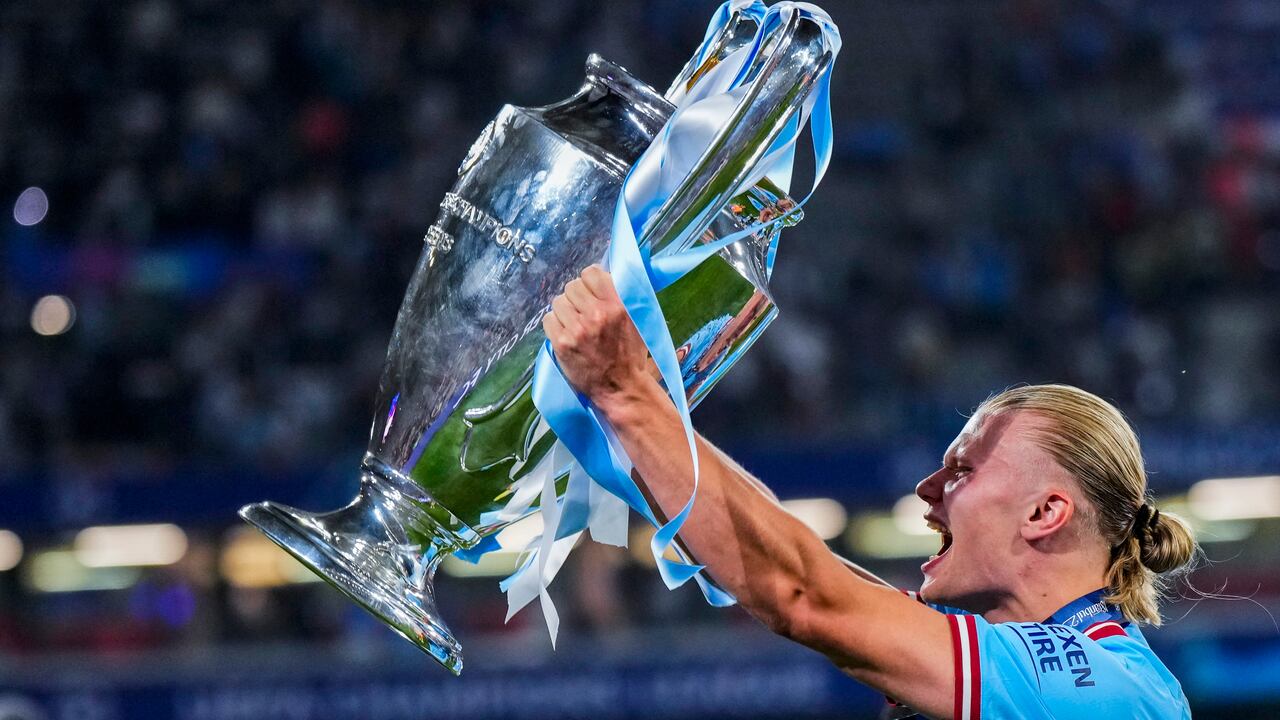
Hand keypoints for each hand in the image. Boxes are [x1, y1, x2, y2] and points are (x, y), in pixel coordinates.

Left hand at [542, 265, 651, 405]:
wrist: (621, 388)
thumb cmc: (630, 355)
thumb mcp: (637, 321)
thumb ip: (621, 297)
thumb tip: (603, 275)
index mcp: (618, 305)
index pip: (591, 273)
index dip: (589, 281)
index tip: (591, 291)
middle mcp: (597, 314)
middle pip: (572, 287)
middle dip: (576, 298)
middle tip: (583, 311)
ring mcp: (578, 329)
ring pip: (558, 302)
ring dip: (565, 311)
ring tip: (575, 324)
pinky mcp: (562, 343)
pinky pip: (548, 319)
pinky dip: (555, 325)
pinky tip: (566, 334)